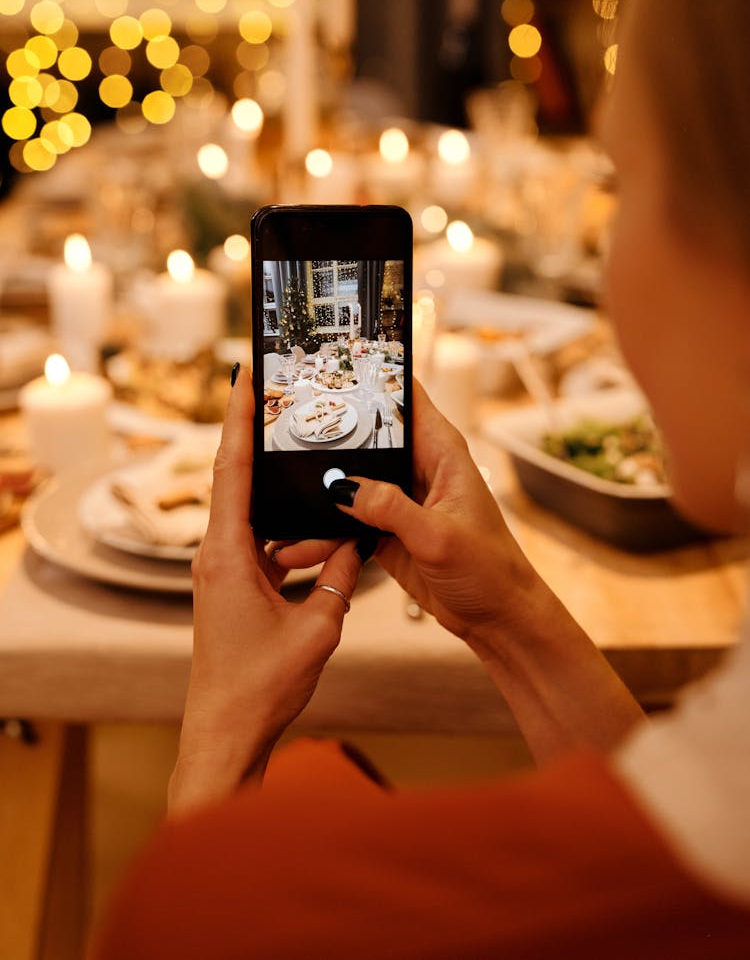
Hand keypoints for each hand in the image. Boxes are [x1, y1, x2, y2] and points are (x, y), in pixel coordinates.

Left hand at [168, 368, 361, 812]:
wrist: (225, 732)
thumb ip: (339, 577)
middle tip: (271, 387)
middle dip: (250, 429)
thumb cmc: (261, 686)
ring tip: (288, 432)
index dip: (238, 419)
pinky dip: (273, 510)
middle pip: (232, 476)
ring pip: (243, 504)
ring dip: (262, 469)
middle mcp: (215, 554)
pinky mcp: (230, 583)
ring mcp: (220, 568)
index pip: (231, 470)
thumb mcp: (316, 627)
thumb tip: (358, 537)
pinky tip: (298, 501)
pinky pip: (252, 533)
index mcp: (227, 555)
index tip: (245, 377)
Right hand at [277, 380, 539, 643]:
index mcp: (441, 451)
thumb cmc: (490, 569)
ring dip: (317, 496)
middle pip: (365, 436)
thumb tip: (342, 487)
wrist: (497, 618)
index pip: (405, 396)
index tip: (330, 367)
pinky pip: (345, 522)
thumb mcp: (438, 536)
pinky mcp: (386, 529)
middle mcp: (418, 467)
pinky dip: (322, 533)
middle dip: (326, 436)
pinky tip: (297, 545)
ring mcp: (398, 499)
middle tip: (281, 432)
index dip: (371, 376)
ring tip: (281, 507)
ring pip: (348, 483)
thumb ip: (390, 508)